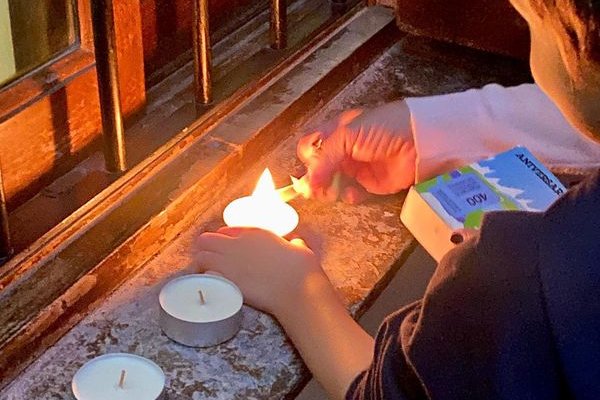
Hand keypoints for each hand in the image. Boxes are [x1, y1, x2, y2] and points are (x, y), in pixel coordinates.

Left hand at [195, 227, 324, 316]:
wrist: (298, 288)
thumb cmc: (302, 269)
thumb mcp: (300, 248)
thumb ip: (294, 244)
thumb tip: (297, 244)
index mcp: (254, 233)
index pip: (226, 231)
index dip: (225, 240)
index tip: (227, 249)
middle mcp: (237, 244)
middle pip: (206, 240)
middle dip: (207, 250)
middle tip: (213, 262)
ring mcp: (229, 262)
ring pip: (200, 257)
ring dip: (202, 265)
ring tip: (209, 276)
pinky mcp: (227, 280)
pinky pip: (205, 276)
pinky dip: (206, 282)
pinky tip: (213, 288)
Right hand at [297, 101, 416, 202]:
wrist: (418, 141)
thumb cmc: (384, 127)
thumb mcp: (348, 135)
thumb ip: (325, 157)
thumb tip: (308, 180)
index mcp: (337, 131)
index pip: (312, 145)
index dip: (308, 158)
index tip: (309, 168)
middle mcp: (345, 149)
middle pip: (320, 167)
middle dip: (315, 178)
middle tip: (314, 189)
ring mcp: (357, 167)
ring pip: (333, 183)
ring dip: (329, 190)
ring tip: (330, 193)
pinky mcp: (371, 183)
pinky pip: (352, 194)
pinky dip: (348, 196)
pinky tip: (351, 194)